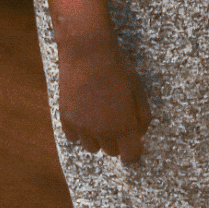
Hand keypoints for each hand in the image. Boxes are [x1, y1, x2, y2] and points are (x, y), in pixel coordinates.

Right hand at [56, 28, 150, 162]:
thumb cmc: (118, 67)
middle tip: (118, 118)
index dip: (135, 151)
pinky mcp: (66, 118)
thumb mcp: (139, 89)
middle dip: (118, 140)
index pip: (131, 157)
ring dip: (98, 138)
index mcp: (124, 125)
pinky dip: (80, 131)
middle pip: (112, 151)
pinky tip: (85, 113)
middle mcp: (102, 131)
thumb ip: (142, 117)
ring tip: (101, 116)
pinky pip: (73, 137)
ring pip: (92, 148)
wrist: (88, 50)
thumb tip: (140, 137)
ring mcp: (82, 126)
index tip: (135, 141)